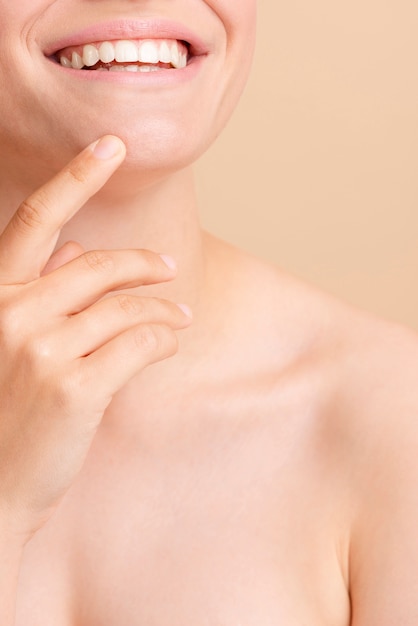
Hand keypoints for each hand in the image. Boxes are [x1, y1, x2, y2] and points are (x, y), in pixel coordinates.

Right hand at [0, 136, 190, 541]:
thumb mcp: (7, 343)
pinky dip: (164, 336)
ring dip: (162, 304)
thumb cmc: (2, 412)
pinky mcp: (77, 386)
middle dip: (142, 263)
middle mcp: (10, 313)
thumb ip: (38, 293)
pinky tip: (171, 340)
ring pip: (125, 304)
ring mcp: (42, 349)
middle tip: (166, 268)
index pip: (35, 220)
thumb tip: (72, 252)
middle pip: (97, 264)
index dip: (77, 176)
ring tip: (181, 313)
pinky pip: (140, 342)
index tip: (113, 143)